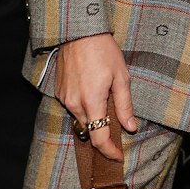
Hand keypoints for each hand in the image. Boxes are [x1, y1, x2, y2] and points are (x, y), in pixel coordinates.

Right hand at [54, 33, 138, 158]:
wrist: (79, 32)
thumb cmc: (103, 51)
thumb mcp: (121, 77)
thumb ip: (125, 106)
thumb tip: (131, 127)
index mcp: (92, 102)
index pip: (98, 138)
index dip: (109, 151)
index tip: (117, 156)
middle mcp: (74, 104)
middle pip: (89, 130)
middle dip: (102, 131)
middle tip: (117, 122)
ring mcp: (64, 98)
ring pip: (80, 119)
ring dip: (93, 117)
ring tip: (105, 99)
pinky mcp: (58, 92)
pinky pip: (72, 107)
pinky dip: (83, 106)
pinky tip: (92, 91)